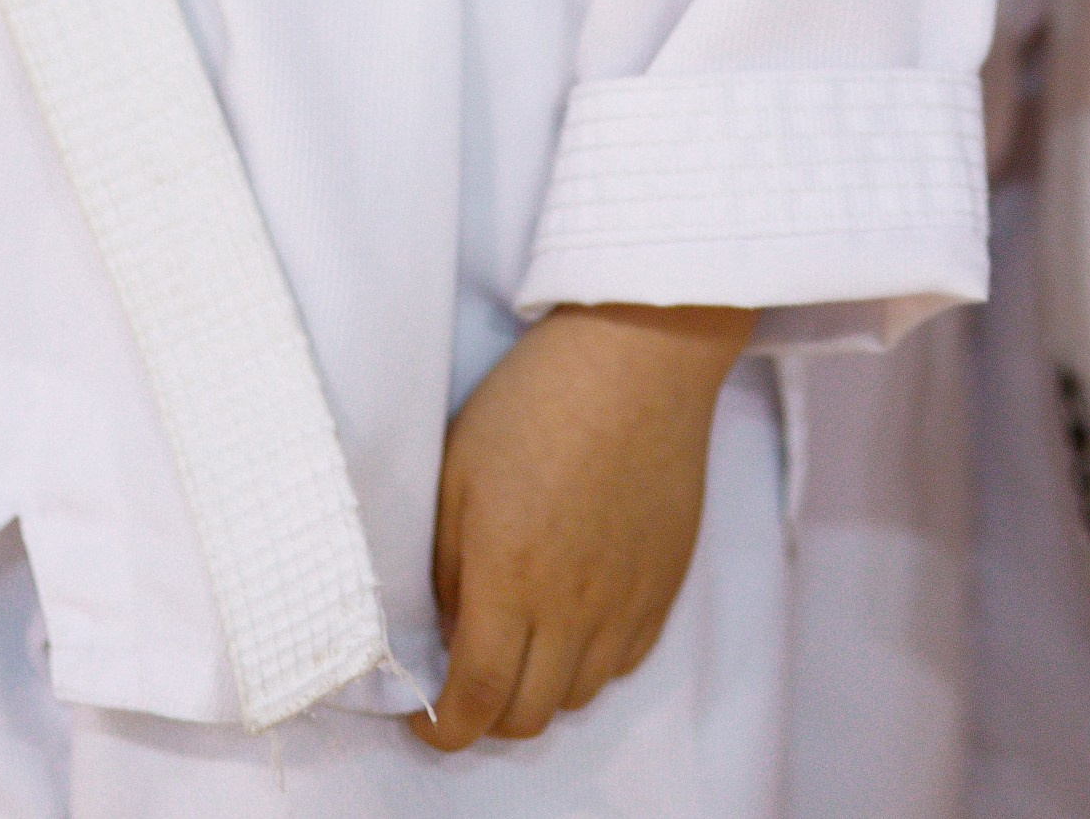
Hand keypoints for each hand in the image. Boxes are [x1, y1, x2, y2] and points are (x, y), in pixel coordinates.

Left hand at [411, 302, 753, 750]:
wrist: (635, 359)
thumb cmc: (533, 400)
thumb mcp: (456, 468)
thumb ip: (447, 561)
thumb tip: (450, 624)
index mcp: (510, 579)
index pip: (476, 700)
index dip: (444, 729)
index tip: (425, 721)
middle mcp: (573, 608)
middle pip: (530, 716)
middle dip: (487, 717)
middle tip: (466, 680)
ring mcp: (626, 602)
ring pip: (580, 696)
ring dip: (540, 689)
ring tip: (519, 644)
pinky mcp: (664, 585)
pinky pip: (626, 661)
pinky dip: (590, 663)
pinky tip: (571, 619)